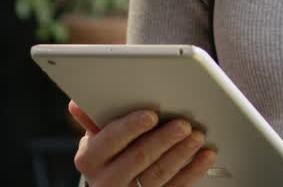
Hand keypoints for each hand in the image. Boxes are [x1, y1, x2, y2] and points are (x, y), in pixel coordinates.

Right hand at [69, 101, 216, 186]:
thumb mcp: (96, 136)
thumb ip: (94, 118)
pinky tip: (204, 156)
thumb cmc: (109, 152)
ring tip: (196, 137)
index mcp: (89, 159)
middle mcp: (106, 180)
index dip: (130, 127)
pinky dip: (193, 171)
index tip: (150, 114)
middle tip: (182, 124)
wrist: (114, 186)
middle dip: (162, 140)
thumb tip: (77, 104)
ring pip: (157, 176)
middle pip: (137, 159)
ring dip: (180, 155)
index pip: (109, 141)